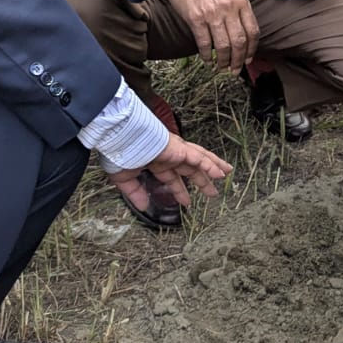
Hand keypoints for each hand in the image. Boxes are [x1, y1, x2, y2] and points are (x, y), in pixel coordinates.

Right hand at [107, 132, 232, 210]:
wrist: (117, 137)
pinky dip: (210, 165)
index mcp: (155, 160)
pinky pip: (199, 157)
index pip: (172, 178)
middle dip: (202, 179)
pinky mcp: (178, 148)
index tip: (187, 201)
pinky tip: (219, 173)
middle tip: (213, 191)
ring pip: (200, 158)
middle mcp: (167, 154)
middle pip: (191, 168)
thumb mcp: (125, 178)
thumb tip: (143, 206)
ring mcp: (174, 150)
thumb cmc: (117, 151)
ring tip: (225, 174)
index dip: (180, 190)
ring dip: (213, 167)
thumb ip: (135, 192)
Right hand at [159, 0, 258, 70]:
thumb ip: (238, 13)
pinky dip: (207, 56)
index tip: (248, 60)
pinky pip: (204, 43)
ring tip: (221, 67)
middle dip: (238, 61)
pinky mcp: (195, 18)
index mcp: (241, 2)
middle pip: (239, 42)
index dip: (252, 50)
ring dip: (223, 61)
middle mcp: (229, 8)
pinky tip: (207, 60)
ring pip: (223, 46)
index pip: (253, 32)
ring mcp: (212, 13)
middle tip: (234, 70)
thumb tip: (244, 41)